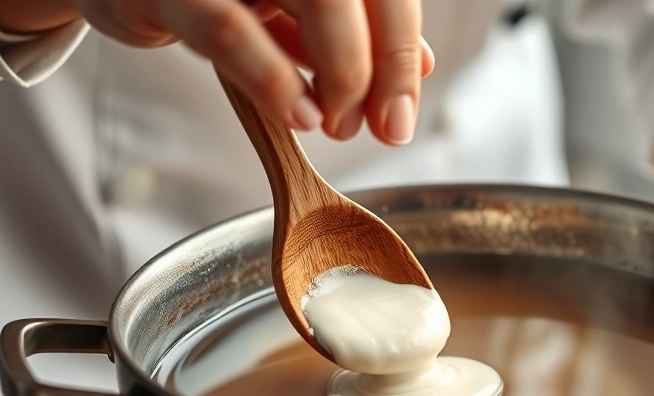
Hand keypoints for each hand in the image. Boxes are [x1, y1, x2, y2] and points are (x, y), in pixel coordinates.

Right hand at [60, 0, 433, 143]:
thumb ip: (352, 30)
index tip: (400, 117)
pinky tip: (296, 114)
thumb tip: (421, 66)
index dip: (401, 54)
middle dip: (378, 70)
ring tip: (333, 124)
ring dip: (340, 75)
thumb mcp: (291, 9)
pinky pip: (232, 30)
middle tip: (370, 126)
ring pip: (318, 0)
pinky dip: (273, 79)